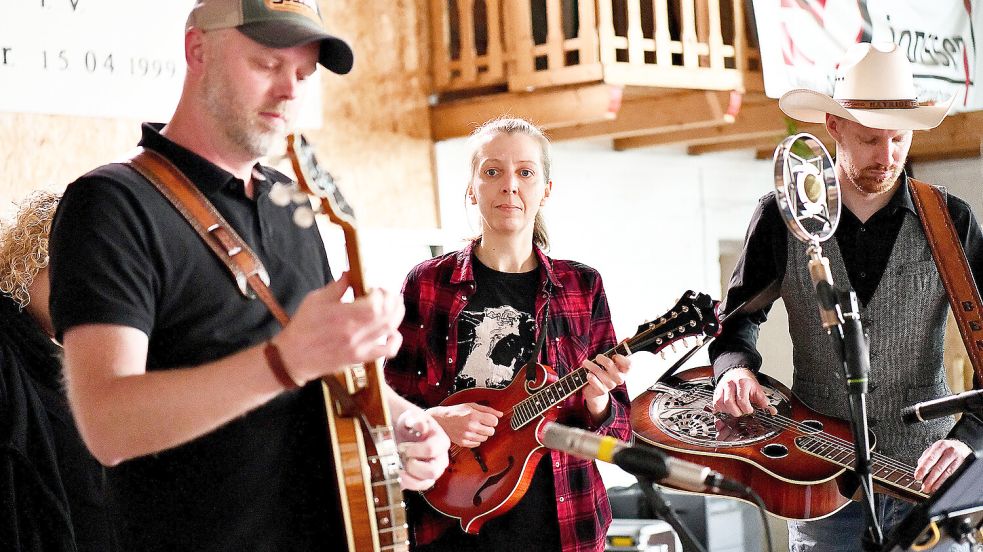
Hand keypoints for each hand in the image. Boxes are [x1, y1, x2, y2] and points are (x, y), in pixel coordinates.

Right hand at [273, 273, 404, 383]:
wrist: (293, 357)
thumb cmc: (302, 327)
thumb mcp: (315, 299)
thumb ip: (337, 286)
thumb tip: (351, 272)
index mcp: (342, 315)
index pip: (375, 304)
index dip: (380, 294)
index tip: (373, 289)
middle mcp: (353, 333)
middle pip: (387, 315)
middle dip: (392, 301)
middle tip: (387, 295)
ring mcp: (358, 347)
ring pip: (390, 330)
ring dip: (397, 315)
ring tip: (393, 307)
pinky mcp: (360, 358)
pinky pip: (386, 352)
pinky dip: (395, 340)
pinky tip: (392, 332)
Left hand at [393, 408, 449, 490]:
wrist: (404, 430)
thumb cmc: (410, 423)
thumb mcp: (412, 417)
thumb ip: (416, 420)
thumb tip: (420, 425)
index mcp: (441, 442)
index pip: (432, 450)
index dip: (414, 450)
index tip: (401, 447)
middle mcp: (441, 458)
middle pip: (433, 471)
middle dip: (413, 465)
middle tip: (402, 457)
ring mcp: (433, 470)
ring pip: (425, 483)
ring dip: (409, 478)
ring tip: (397, 469)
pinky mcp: (423, 479)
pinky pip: (418, 487)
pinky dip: (406, 483)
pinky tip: (396, 475)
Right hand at [428, 402, 502, 447]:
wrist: (440, 420)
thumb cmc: (455, 411)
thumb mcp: (471, 405)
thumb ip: (487, 409)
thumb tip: (500, 414)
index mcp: (473, 415)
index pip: (494, 421)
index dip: (492, 419)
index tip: (488, 418)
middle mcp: (471, 426)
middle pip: (491, 431)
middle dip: (488, 427)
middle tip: (481, 423)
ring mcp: (467, 436)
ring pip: (485, 438)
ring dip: (482, 433)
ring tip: (474, 428)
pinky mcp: (463, 443)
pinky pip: (477, 444)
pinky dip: (476, 439)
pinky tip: (470, 433)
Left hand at [582, 353, 630, 421]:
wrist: (594, 390)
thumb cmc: (603, 371)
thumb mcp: (610, 361)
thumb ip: (618, 350)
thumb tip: (627, 338)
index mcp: (623, 371)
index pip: (629, 365)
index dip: (620, 358)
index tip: (613, 356)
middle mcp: (619, 379)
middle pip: (610, 364)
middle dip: (601, 358)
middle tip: (597, 357)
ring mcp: (611, 386)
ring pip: (600, 372)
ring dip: (591, 366)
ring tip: (585, 363)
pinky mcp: (602, 391)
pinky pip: (595, 382)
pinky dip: (591, 377)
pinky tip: (588, 374)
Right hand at [712, 367, 774, 416]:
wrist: (736, 372)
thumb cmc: (746, 381)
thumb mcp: (757, 389)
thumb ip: (763, 400)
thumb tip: (771, 411)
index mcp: (742, 383)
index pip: (742, 400)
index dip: (746, 409)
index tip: (750, 410)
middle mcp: (730, 384)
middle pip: (729, 402)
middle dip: (736, 411)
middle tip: (741, 412)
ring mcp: (721, 388)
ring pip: (720, 403)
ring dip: (728, 411)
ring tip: (735, 410)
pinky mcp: (716, 392)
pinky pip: (715, 403)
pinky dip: (721, 409)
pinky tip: (728, 408)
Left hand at [914, 439, 971, 493]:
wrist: (962, 446)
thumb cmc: (946, 449)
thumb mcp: (935, 448)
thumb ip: (926, 457)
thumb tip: (919, 468)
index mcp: (940, 446)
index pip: (930, 458)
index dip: (923, 468)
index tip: (917, 476)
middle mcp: (950, 451)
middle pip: (939, 467)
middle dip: (930, 479)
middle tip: (924, 487)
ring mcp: (959, 458)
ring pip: (947, 473)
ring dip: (938, 483)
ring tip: (932, 489)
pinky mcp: (965, 465)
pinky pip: (954, 475)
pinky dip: (946, 482)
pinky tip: (941, 487)